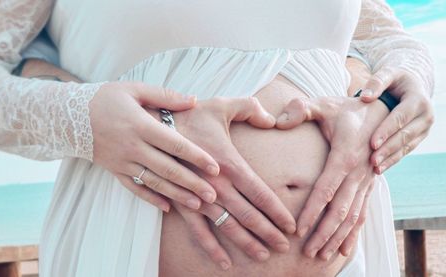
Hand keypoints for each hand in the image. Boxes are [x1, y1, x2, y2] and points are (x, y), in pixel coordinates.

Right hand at [90, 82, 220, 211]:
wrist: (68, 116)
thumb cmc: (106, 98)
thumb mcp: (135, 90)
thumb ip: (165, 96)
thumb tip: (193, 100)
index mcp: (140, 125)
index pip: (174, 144)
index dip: (196, 156)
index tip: (215, 167)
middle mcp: (132, 147)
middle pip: (167, 168)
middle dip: (192, 183)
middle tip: (214, 195)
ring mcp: (122, 162)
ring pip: (154, 182)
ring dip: (177, 194)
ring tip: (198, 205)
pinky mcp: (114, 171)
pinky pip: (135, 188)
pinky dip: (151, 199)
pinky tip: (168, 207)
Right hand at [174, 97, 296, 256]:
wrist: (153, 126)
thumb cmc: (190, 115)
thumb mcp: (222, 105)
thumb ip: (250, 108)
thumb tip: (272, 119)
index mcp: (229, 163)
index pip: (260, 193)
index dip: (277, 212)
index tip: (291, 227)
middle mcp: (217, 185)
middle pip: (248, 215)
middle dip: (268, 233)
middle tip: (284, 248)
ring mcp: (199, 197)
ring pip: (227, 227)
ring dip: (245, 243)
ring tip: (262, 256)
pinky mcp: (182, 203)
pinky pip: (198, 231)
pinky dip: (211, 248)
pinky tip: (224, 262)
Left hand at [276, 96, 388, 259]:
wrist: (382, 111)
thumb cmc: (346, 109)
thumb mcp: (324, 104)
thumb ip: (300, 109)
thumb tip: (278, 120)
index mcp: (345, 156)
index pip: (326, 190)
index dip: (312, 211)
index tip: (298, 230)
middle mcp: (359, 173)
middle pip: (340, 210)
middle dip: (324, 233)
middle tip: (308, 252)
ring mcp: (366, 182)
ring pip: (353, 216)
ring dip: (338, 238)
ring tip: (322, 255)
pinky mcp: (369, 185)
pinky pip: (363, 213)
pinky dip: (354, 233)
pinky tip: (345, 250)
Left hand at [358, 67, 433, 172]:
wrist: (411, 85)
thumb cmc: (395, 79)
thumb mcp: (388, 74)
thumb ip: (376, 82)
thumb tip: (365, 97)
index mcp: (419, 100)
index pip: (401, 118)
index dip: (387, 131)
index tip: (372, 143)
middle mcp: (426, 115)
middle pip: (405, 135)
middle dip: (388, 149)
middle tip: (372, 160)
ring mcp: (424, 128)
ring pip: (407, 146)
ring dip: (391, 158)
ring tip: (375, 168)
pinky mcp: (419, 137)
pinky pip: (406, 150)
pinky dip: (393, 159)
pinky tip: (380, 168)